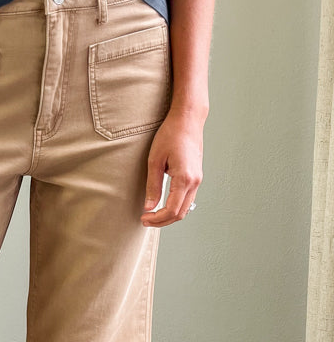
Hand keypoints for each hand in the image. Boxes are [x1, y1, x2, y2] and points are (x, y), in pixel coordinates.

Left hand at [140, 107, 205, 226]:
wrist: (188, 120)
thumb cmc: (171, 135)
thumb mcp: (155, 160)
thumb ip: (153, 186)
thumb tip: (149, 207)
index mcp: (184, 178)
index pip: (172, 210)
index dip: (157, 219)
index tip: (143, 218)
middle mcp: (195, 182)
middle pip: (180, 214)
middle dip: (162, 221)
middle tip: (145, 220)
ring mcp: (198, 180)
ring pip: (185, 208)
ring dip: (169, 216)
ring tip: (152, 215)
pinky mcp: (196, 177)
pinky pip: (188, 199)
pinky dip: (176, 207)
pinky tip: (163, 205)